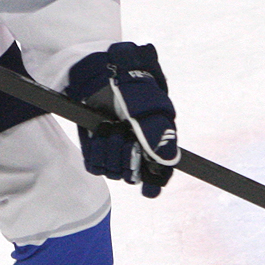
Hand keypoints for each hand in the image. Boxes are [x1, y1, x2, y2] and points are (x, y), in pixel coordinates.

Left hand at [65, 42, 177, 196]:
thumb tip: (168, 160)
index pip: (159, 177)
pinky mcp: (97, 152)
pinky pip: (95, 166)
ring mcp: (116, 154)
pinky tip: (100, 134)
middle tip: (125, 134)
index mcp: (156, 147)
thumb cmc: (134, 91)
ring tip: (112, 128)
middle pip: (133, 177)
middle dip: (127, 157)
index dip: (154, 184)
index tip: (148, 186)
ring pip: (113, 173)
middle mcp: (137, 154)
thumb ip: (159, 135)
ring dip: (111, 151)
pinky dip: (96, 151)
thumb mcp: (151, 110)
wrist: (106, 78)